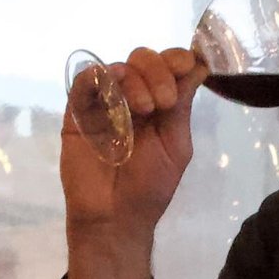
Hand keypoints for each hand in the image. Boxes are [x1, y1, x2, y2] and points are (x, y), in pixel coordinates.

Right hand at [61, 47, 202, 278]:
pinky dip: (100, 76)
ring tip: (144, 110)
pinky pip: (85, 80)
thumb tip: (200, 66)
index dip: (177, 59)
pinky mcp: (78, 112)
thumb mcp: (176, 147)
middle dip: (158, 72)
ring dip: (136, 79)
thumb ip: (183, 107)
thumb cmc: (148, 189)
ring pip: (118, 66)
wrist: (114, 219)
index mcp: (158, 104)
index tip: (186, 66)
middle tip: (164, 103)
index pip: (168, 66)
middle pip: (143, 59)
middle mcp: (131, 98)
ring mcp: (104, 103)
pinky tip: (114, 89)